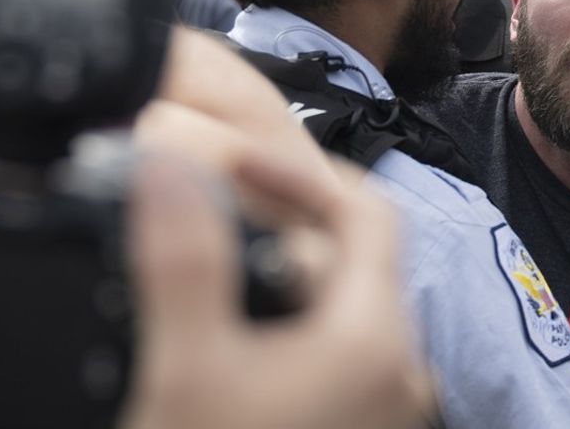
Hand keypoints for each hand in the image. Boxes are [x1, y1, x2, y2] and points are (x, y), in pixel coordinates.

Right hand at [120, 120, 439, 428]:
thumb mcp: (189, 367)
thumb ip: (184, 262)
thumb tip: (167, 168)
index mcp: (376, 335)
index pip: (368, 210)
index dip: (301, 174)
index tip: (236, 166)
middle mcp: (402, 366)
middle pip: (359, 260)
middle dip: (289, 227)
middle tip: (218, 212)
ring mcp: (389, 403)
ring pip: (347, 311)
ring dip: (290, 282)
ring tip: (220, 276)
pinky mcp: (365, 426)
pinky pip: (341, 356)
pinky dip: (298, 330)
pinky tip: (241, 345)